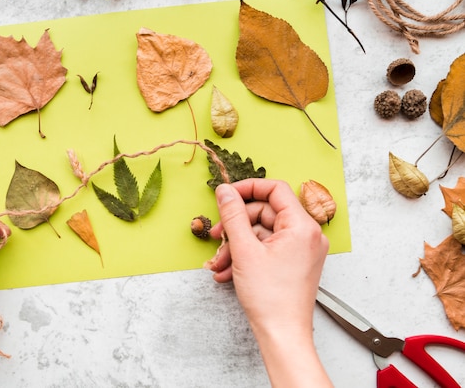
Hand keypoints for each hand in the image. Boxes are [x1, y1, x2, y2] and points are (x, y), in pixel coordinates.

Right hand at [206, 179, 330, 386]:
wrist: (282, 335)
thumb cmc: (270, 297)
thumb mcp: (244, 250)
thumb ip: (233, 215)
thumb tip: (225, 191)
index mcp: (302, 226)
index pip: (275, 190)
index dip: (247, 188)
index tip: (226, 195)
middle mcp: (307, 235)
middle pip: (265, 213)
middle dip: (236, 226)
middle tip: (216, 237)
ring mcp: (302, 250)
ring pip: (262, 234)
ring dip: (236, 245)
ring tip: (219, 263)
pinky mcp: (294, 263)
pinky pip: (267, 249)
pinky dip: (247, 256)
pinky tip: (228, 271)